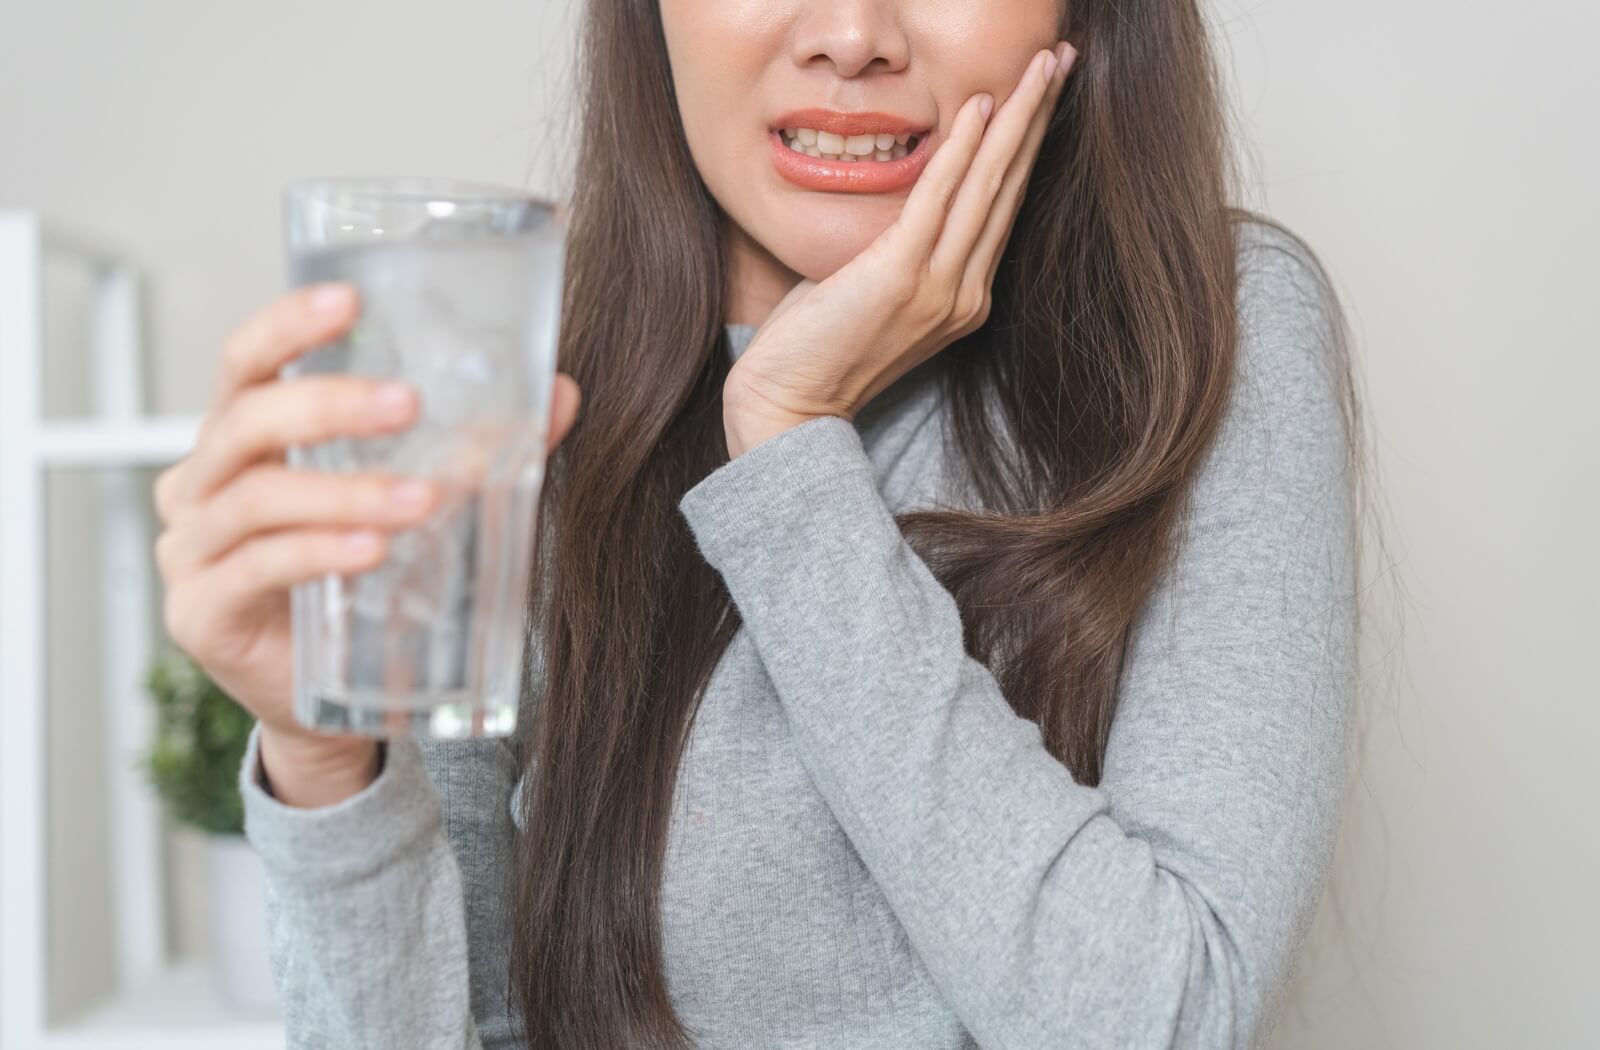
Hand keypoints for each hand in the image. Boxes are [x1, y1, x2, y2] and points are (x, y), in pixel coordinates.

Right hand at [152, 284, 582, 806]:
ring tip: (421, 498)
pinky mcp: (203, 613)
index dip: (285, 326)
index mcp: (242, 442)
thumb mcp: (417, 503)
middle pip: (244, 422)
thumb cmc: (367, 584)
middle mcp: (201, 486)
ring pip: (258, 499)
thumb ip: (481, 450)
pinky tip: (371, 550)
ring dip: (344, 492)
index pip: (244, 363)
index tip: (348, 300)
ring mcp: (192, 552)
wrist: (339, 699)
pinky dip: (318, 553)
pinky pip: (257, 569)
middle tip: (407, 404)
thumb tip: (560, 395)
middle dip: (327, 407)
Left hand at [722, 40, 1077, 456]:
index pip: (1002, 205)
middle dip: (1039, 117)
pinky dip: (962, 150)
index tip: (1045, 94)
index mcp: (962, 298)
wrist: (789, 407)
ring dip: (1018, 119)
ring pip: (989, 186)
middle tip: (1065, 58)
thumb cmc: (818, 348)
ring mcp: (939, 290)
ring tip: (1044, 66)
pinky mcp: (902, 279)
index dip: (1026, 145)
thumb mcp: (870, 288)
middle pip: (1010, 187)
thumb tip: (900, 201)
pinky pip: (941, 200)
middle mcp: (963, 294)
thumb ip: (895, 247)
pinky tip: (981, 106)